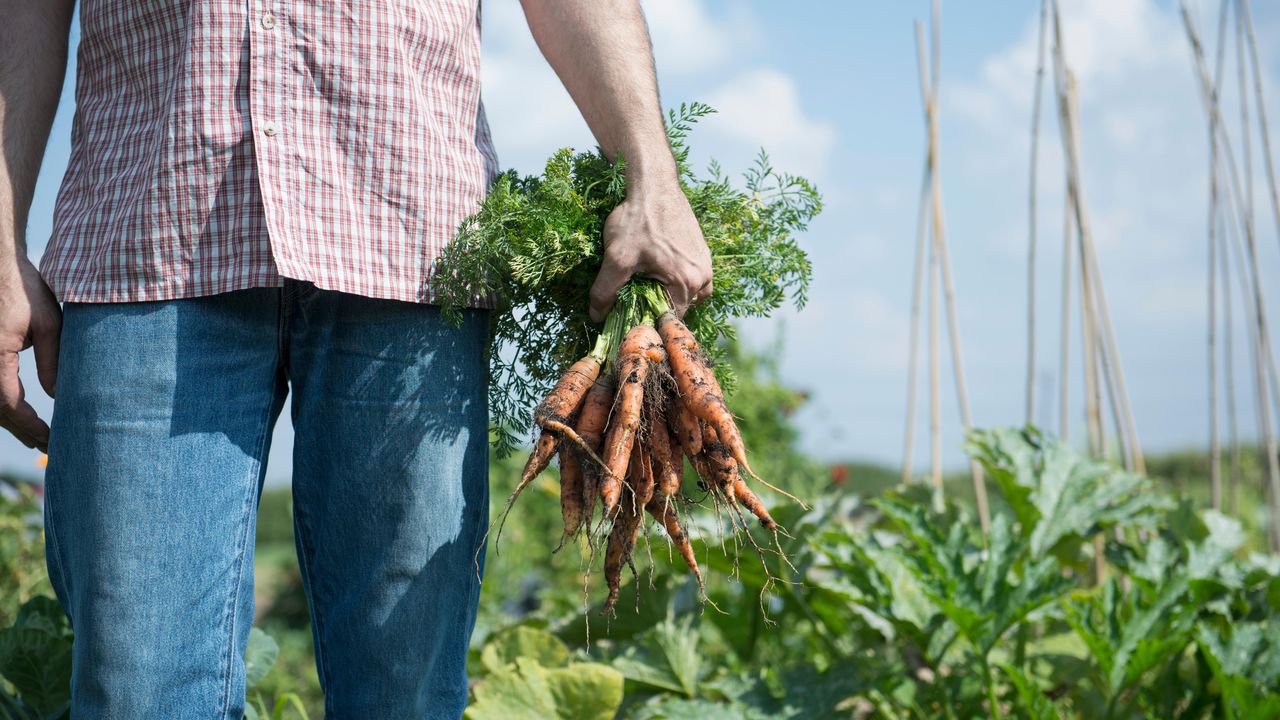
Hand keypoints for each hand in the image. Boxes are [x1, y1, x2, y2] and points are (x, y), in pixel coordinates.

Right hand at [0, 258, 60, 451]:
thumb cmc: (24, 291)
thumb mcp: (49, 325)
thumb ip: (52, 363)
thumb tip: (58, 396)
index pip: (10, 403)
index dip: (31, 425)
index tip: (51, 439)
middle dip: (22, 430)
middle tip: (49, 447)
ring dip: (11, 421)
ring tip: (37, 437)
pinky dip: (3, 405)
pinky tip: (19, 414)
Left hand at [589, 180, 712, 321]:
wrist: (654, 184)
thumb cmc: (637, 219)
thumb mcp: (616, 258)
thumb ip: (605, 291)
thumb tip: (596, 317)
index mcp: (688, 283)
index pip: (667, 319)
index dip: (645, 320)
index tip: (627, 317)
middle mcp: (703, 277)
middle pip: (677, 307)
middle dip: (654, 306)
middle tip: (631, 296)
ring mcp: (705, 264)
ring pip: (684, 294)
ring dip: (664, 293)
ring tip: (643, 280)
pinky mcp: (702, 252)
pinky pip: (689, 278)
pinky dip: (673, 279)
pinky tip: (655, 267)